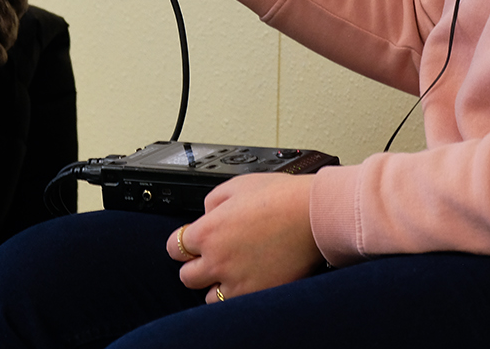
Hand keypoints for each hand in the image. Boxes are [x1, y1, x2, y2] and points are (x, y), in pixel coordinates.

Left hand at [165, 174, 324, 302]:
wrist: (314, 214)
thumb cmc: (281, 196)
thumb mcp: (236, 185)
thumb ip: (212, 202)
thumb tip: (207, 215)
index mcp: (207, 232)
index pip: (174, 248)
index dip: (184, 243)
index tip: (193, 242)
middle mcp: (217, 261)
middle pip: (187, 276)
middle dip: (197, 265)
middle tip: (212, 256)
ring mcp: (238, 282)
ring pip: (210, 296)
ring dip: (217, 284)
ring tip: (234, 269)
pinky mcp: (259, 294)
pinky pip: (236, 304)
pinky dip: (239, 294)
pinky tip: (250, 278)